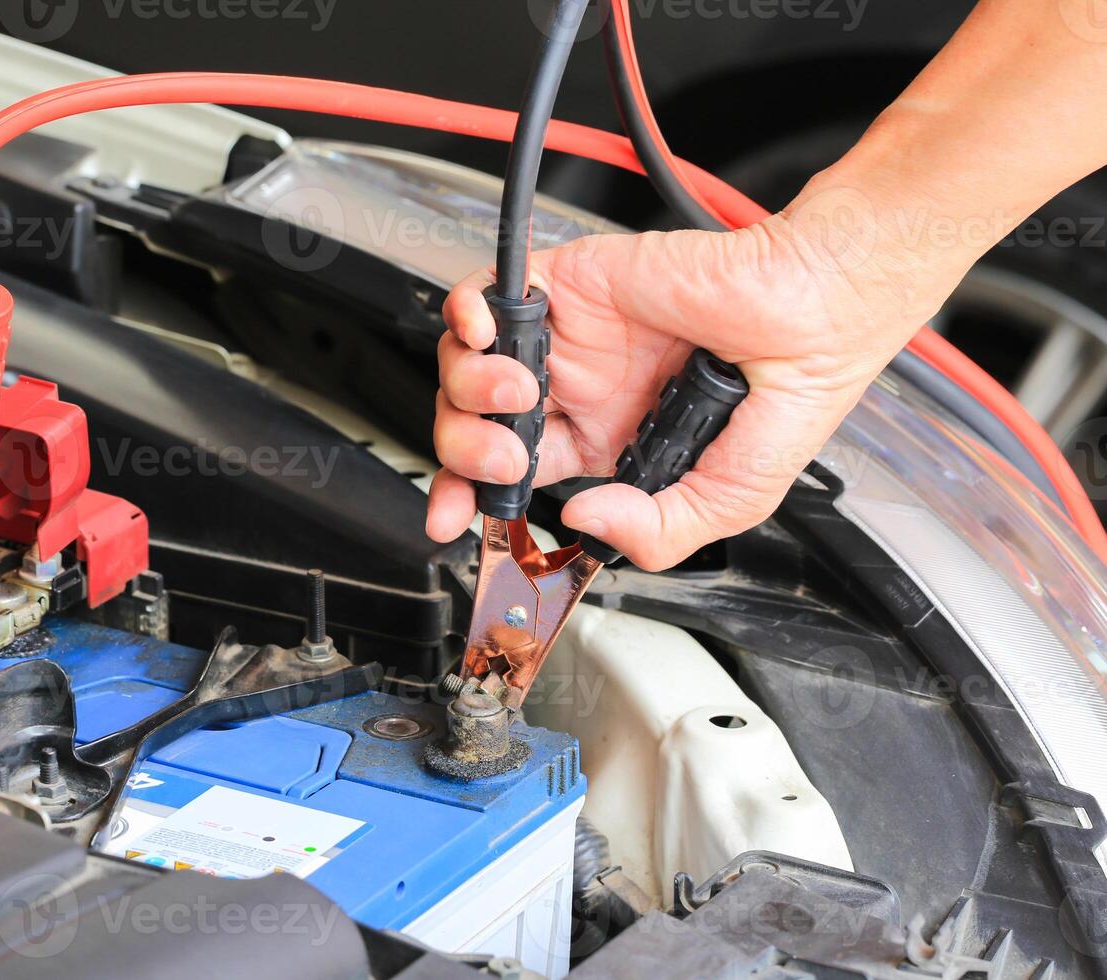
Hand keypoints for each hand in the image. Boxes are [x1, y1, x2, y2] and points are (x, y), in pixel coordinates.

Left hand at [426, 211, 940, 568]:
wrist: (822, 301)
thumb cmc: (794, 382)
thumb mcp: (734, 495)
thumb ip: (661, 529)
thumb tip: (583, 522)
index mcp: (609, 440)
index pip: (516, 475)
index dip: (475, 499)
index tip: (455, 524)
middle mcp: (581, 389)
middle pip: (478, 427)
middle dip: (463, 454)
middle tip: (500, 460)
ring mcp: (569, 337)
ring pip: (469, 368)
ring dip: (469, 391)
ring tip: (520, 394)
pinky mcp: (569, 282)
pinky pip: (486, 293)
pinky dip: (465, 315)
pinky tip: (487, 335)